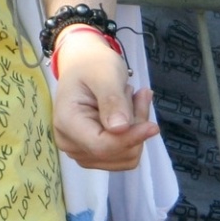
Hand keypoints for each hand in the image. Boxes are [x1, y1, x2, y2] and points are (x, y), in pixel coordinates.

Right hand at [52, 30, 158, 170]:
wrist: (84, 64)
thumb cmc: (92, 64)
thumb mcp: (104, 74)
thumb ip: (112, 101)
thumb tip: (119, 129)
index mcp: (66, 122)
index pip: (100, 146)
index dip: (129, 140)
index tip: (153, 126)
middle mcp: (69, 143)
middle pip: (116, 152)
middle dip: (135, 127)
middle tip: (140, 94)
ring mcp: (81, 151)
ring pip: (125, 156)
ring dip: (137, 129)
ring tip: (133, 99)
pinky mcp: (94, 154)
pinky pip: (126, 155)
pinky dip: (135, 134)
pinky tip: (131, 111)